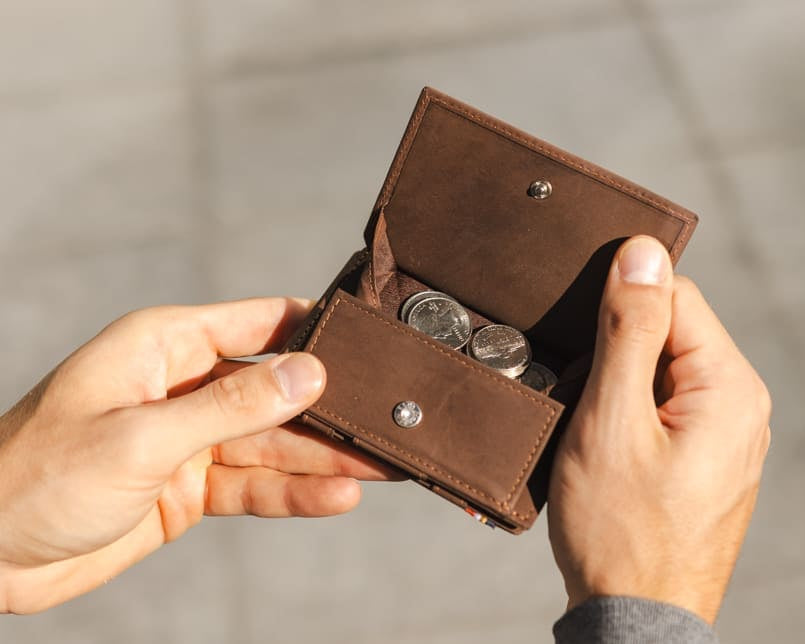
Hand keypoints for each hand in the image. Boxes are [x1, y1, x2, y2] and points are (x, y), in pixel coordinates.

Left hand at [0, 298, 394, 613]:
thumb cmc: (37, 477)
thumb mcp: (143, 435)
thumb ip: (232, 406)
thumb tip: (306, 375)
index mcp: (165, 346)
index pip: (258, 323)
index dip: (314, 331)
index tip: (369, 342)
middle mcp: (185, 386)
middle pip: (276, 389)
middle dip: (329, 406)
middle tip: (386, 418)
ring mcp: (191, 439)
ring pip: (273, 442)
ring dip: (324, 455)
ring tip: (381, 464)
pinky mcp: (191, 488)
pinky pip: (254, 486)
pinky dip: (294, 493)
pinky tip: (337, 495)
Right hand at [548, 236, 770, 623]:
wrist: (634, 615)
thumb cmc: (619, 526)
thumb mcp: (611, 419)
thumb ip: (628, 331)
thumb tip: (642, 253)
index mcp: (730, 387)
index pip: (675, 296)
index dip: (620, 307)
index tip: (584, 344)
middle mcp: (742, 406)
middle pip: (671, 331)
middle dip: (617, 350)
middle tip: (587, 399)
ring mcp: (728, 435)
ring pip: (663, 368)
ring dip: (619, 383)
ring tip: (596, 430)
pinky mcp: (708, 457)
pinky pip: (666, 404)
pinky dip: (630, 411)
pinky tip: (610, 446)